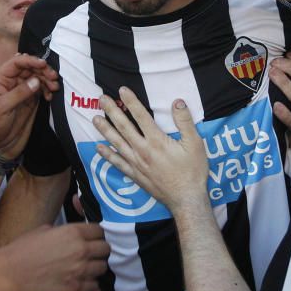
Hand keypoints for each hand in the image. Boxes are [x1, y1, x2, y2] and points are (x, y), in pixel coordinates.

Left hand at [0, 54, 58, 153]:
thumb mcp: (2, 107)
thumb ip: (19, 93)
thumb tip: (36, 80)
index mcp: (2, 78)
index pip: (17, 62)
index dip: (31, 60)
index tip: (44, 64)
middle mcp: (13, 81)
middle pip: (30, 68)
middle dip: (43, 70)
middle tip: (53, 77)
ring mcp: (22, 89)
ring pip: (38, 77)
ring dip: (47, 80)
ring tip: (54, 87)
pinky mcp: (30, 98)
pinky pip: (41, 89)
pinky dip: (47, 90)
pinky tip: (49, 97)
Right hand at [0, 223, 109, 290]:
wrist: (9, 274)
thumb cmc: (22, 250)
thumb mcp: (44, 229)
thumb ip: (65, 230)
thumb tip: (74, 233)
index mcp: (73, 232)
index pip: (99, 231)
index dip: (96, 235)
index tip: (92, 240)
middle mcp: (81, 249)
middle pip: (106, 249)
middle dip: (99, 251)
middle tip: (91, 255)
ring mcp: (80, 270)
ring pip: (103, 268)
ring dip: (96, 268)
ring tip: (86, 269)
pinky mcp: (75, 289)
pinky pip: (95, 287)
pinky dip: (91, 285)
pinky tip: (83, 283)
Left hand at [93, 87, 208, 212]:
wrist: (186, 199)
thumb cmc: (192, 171)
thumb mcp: (195, 144)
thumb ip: (185, 122)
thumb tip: (177, 102)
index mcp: (157, 141)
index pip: (141, 116)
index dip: (131, 102)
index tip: (122, 90)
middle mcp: (143, 150)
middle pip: (123, 127)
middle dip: (111, 111)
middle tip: (101, 99)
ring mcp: (137, 163)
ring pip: (117, 143)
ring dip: (105, 130)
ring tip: (95, 119)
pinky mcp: (135, 175)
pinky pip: (118, 163)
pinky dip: (107, 155)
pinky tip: (99, 148)